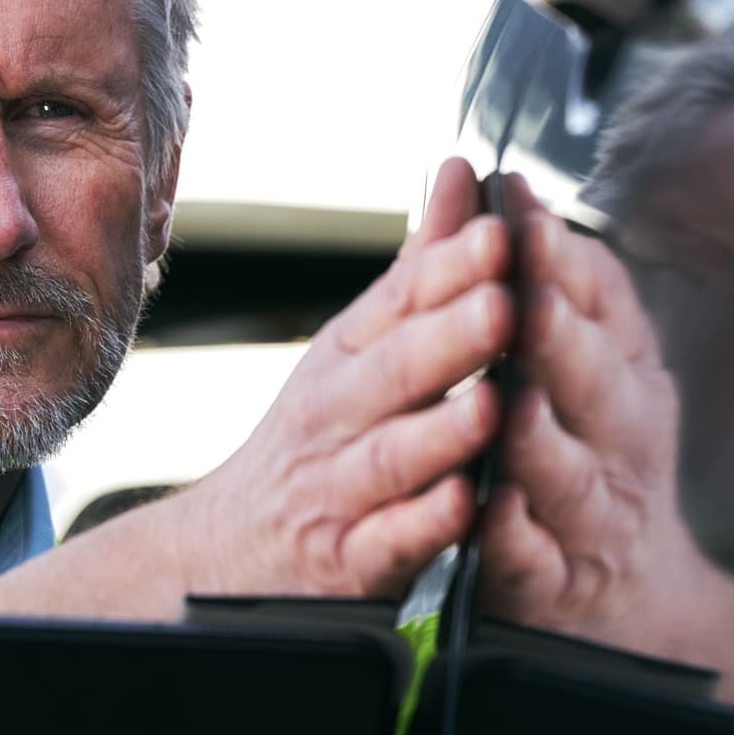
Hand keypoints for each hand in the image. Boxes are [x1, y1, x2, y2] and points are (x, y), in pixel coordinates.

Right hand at [158, 158, 512, 600]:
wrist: (228, 554)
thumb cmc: (318, 437)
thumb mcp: (359, 344)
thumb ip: (423, 267)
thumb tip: (465, 172)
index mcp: (348, 353)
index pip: (402, 301)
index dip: (451, 267)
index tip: (501, 229)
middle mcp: (338, 414)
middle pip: (395, 370)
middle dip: (451, 335)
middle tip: (505, 300)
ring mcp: (338, 489)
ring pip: (393, 456)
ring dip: (442, 430)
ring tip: (492, 405)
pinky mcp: (348, 563)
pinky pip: (387, 542)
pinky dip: (422, 526)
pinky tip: (462, 508)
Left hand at [478, 183, 733, 716]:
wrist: (629, 606)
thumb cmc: (592, 459)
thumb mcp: (579, 363)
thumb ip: (537, 278)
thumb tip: (487, 177)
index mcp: (625, 374)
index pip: (602, 304)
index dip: (561, 256)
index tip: (519, 207)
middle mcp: (623, 440)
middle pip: (596, 384)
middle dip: (560, 336)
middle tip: (525, 292)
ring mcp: (595, 516)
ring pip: (571, 474)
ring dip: (542, 437)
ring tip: (511, 402)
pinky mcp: (556, 584)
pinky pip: (537, 560)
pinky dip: (515, 537)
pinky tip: (490, 510)